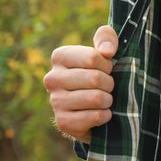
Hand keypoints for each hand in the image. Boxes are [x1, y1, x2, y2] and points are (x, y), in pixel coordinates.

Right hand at [43, 25, 117, 144]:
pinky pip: (95, 116)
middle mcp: (52, 78)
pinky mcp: (63, 122)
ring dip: (108, 100)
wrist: (92, 108)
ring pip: (96, 98)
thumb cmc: (100, 74)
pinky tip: (101, 113)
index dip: (107, 65)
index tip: (106, 69)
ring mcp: (55, 101)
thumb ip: (107, 38)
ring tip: (104, 100)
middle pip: (94, 78)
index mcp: (60, 57)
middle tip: (107, 87)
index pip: (92, 58)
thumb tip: (107, 51)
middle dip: (109, 84)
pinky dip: (105, 115)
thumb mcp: (105, 51)